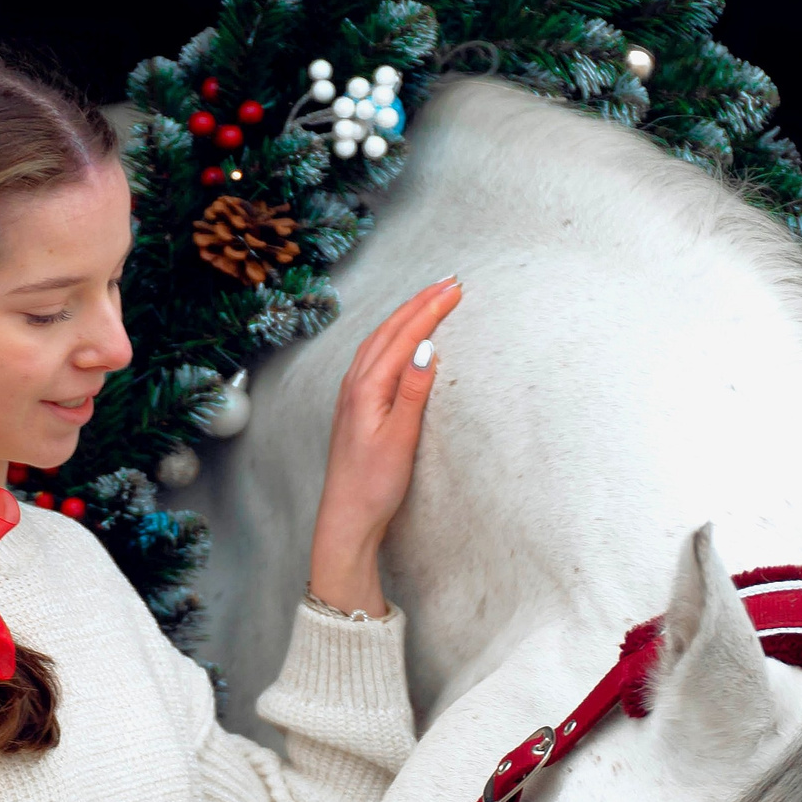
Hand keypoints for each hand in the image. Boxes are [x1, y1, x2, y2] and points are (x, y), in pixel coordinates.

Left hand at [307, 276, 459, 617]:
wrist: (346, 518)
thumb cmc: (374, 485)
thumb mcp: (400, 439)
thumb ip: (412, 391)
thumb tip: (426, 348)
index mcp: (367, 388)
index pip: (404, 336)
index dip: (430, 310)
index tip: (455, 289)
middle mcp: (355, 384)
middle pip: (389, 330)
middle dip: (419, 303)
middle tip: (449, 283)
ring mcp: (351, 394)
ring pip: (378, 340)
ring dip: (404, 316)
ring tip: (428, 299)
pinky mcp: (354, 406)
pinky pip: (372, 355)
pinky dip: (390, 336)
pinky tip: (397, 338)